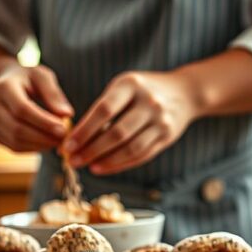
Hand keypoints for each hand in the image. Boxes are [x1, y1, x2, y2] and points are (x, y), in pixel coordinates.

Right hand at [0, 64, 72, 151]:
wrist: (7, 81)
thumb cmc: (28, 77)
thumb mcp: (42, 76)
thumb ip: (54, 94)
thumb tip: (67, 114)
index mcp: (3, 87)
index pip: (22, 109)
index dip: (43, 122)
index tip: (63, 129)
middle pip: (17, 128)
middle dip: (43, 137)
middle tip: (64, 138)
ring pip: (15, 141)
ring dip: (39, 145)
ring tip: (58, 141)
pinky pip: (14, 147)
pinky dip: (33, 148)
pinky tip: (46, 142)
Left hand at [63, 71, 198, 174]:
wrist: (184, 92)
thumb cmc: (143, 90)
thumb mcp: (124, 86)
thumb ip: (104, 107)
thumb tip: (76, 137)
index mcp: (131, 84)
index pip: (104, 110)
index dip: (84, 130)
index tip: (67, 144)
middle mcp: (149, 102)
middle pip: (117, 133)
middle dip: (91, 150)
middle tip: (72, 160)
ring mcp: (161, 121)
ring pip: (130, 148)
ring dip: (105, 160)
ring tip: (86, 166)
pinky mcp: (167, 137)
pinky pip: (141, 155)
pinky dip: (119, 164)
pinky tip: (102, 167)